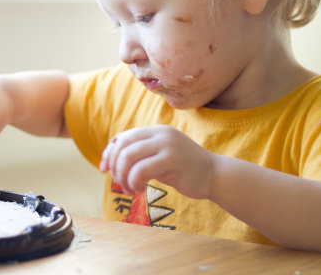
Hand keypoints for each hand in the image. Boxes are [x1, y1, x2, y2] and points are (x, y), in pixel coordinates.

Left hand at [99, 125, 216, 198]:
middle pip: (122, 146)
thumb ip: (140, 155)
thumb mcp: (159, 157)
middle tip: (118, 183)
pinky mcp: (172, 159)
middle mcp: (160, 133)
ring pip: (129, 156)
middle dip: (114, 166)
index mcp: (155, 130)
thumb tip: (109, 161)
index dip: (109, 154)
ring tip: (129, 188)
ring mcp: (167, 144)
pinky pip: (141, 169)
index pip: (122, 137)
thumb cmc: (183, 170)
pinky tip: (140, 190)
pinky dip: (134, 182)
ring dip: (123, 176)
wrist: (215, 176)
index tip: (104, 170)